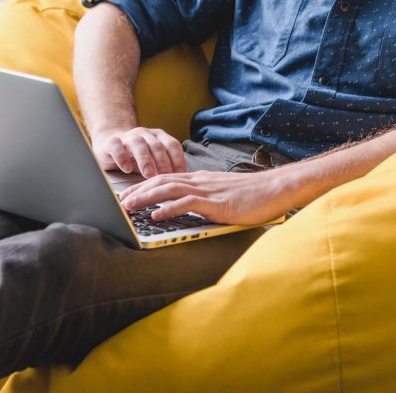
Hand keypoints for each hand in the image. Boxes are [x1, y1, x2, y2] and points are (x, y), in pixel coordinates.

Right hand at [90, 127, 186, 178]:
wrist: (110, 143)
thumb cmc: (136, 155)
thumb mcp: (153, 160)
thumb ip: (164, 168)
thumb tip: (180, 185)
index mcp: (158, 137)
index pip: (172, 145)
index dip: (178, 159)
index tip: (181, 174)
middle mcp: (145, 134)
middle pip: (157, 145)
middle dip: (163, 162)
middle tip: (166, 176)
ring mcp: (128, 137)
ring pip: (138, 144)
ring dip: (145, 160)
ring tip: (149, 175)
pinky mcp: (112, 142)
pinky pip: (117, 147)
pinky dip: (122, 157)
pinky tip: (127, 169)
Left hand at [119, 169, 291, 224]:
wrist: (275, 189)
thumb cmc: (254, 195)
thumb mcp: (224, 195)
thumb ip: (206, 199)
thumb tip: (190, 208)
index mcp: (201, 179)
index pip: (166, 179)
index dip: (145, 185)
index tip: (129, 193)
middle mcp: (200, 181)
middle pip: (162, 181)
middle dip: (138, 189)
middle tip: (120, 199)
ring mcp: (208, 190)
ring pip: (169, 189)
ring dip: (146, 197)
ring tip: (129, 206)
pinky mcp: (216, 202)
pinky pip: (188, 203)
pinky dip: (169, 209)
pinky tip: (156, 216)